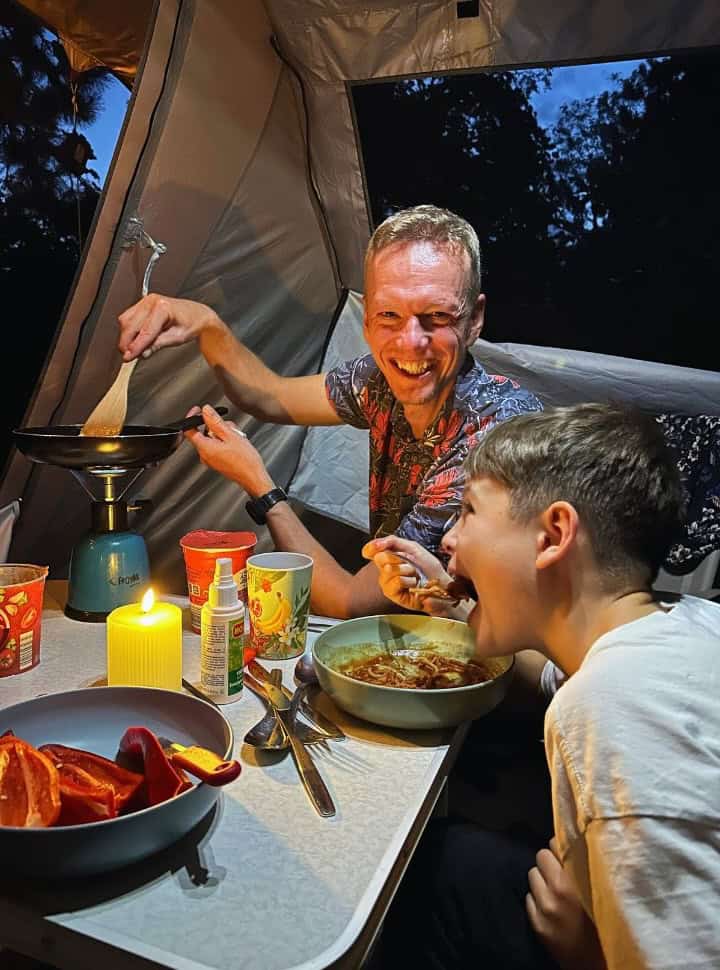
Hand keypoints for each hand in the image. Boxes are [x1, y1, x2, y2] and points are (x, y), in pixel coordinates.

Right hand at [118, 293, 222, 360]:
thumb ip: (158, 345)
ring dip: (126, 336)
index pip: (145, 331)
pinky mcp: (142, 304)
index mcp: (163, 307)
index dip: (135, 346)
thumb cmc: (191, 323)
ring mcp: (146, 301)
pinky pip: (128, 317)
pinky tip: (136, 339)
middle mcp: (152, 301)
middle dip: (127, 342)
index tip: (128, 357)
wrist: (196, 315)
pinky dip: (129, 330)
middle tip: (129, 356)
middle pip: (131, 324)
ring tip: (134, 349)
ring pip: (126, 320)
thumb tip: (142, 353)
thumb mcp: (177, 338)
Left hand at [184, 405, 274, 497]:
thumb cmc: (245, 461)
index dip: (192, 417)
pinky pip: (216, 447)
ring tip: (236, 437)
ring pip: (212, 439)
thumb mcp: (230, 435)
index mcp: (204, 448)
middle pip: (203, 433)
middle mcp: (204, 455)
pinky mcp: (217, 462)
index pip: (189, 430)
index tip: (198, 411)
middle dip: (216, 426)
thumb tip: (206, 410)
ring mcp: (210, 460)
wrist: (253, 477)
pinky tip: (236, 443)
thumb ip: (215, 421)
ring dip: (223, 433)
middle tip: (229, 427)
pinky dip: (224, 442)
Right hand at [361, 535, 454, 615]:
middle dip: (398, 558)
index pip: (370, 550)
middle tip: (409, 564)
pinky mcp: (391, 593)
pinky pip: (397, 581)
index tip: (379, 547)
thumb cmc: (428, 567)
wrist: (440, 583)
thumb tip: (377, 543)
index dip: (372, 547)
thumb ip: (393, 541)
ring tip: (414, 575)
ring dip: (407, 570)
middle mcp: (384, 569)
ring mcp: (386, 582)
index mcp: (388, 556)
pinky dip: (409, 580)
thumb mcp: (413, 548)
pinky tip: (413, 584)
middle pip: (380, 557)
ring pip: (389, 569)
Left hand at [526, 838, 604, 969]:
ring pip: (532, 875)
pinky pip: (528, 898)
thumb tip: (570, 843)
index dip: (562, 848)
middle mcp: (554, 892)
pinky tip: (550, 908)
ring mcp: (542, 908)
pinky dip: (537, 899)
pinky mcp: (536, 923)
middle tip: (561, 874)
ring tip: (556, 892)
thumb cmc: (604, 924)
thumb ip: (584, 868)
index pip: (554, 844)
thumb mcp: (599, 891)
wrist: (597, 963)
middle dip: (550, 863)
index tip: (567, 855)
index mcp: (573, 881)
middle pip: (540, 856)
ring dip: (542, 880)